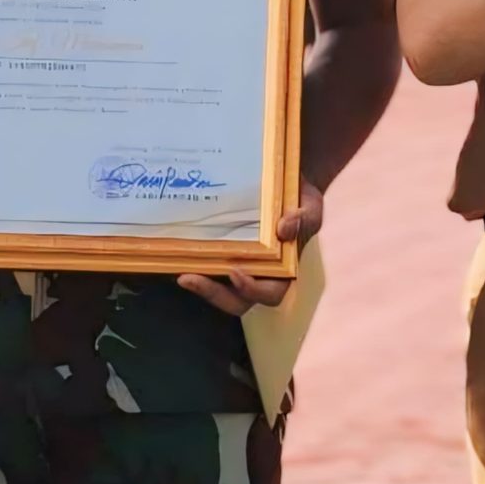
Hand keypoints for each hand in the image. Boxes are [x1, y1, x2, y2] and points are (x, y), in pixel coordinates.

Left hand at [176, 180, 320, 315]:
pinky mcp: (222, 254)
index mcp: (284, 271)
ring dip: (199, 286)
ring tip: (180, 273)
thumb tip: (284, 229)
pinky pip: (207, 267)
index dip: (252, 289)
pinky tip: (174, 256)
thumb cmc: (299, 198)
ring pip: (219, 290)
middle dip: (213, 294)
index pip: (269, 293)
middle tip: (188, 278)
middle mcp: (260, 275)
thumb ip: (303, 217)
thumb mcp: (309, 205)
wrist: (285, 181)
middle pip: (237, 302)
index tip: (236, 272)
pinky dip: (192, 265)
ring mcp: (239, 266)